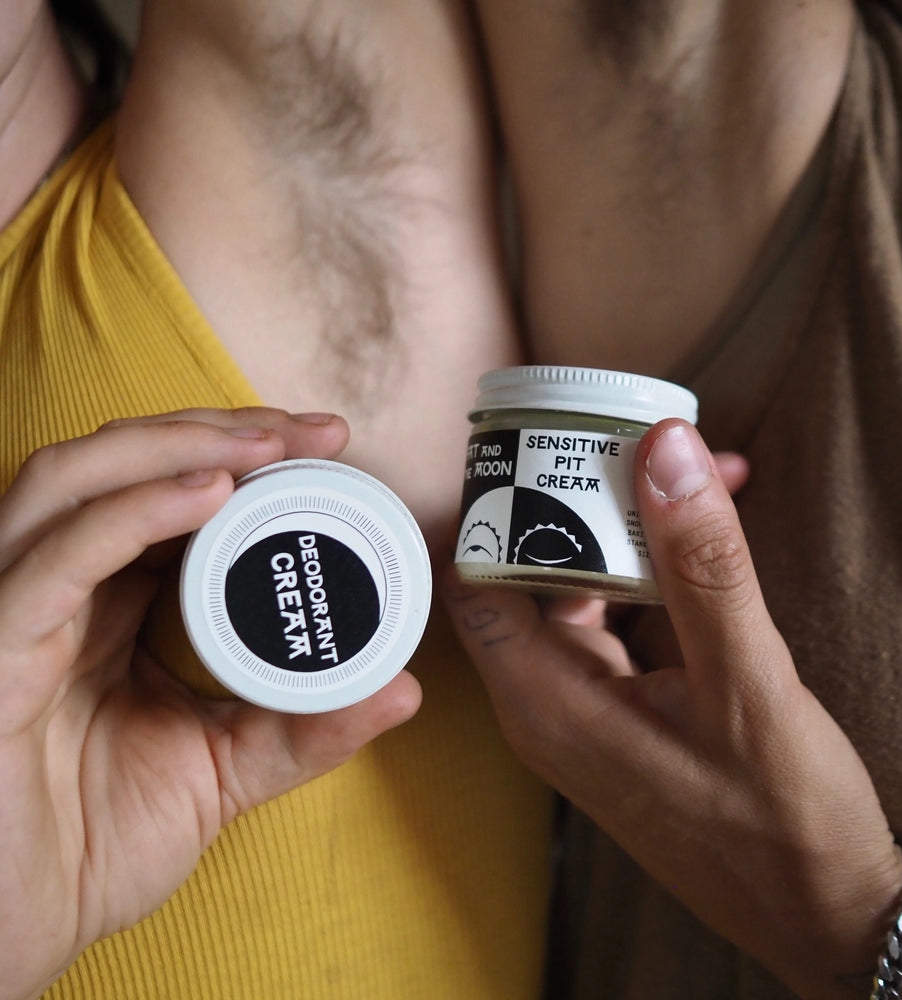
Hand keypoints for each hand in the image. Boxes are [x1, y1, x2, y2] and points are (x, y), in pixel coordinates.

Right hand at [0, 409, 420, 999]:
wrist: (18, 929)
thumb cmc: (98, 844)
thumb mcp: (225, 769)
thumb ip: (305, 728)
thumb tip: (405, 688)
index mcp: (105, 604)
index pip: (166, 495)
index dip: (242, 454)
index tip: (328, 445)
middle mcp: (58, 589)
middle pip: (121, 464)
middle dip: (222, 431)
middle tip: (316, 431)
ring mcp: (15, 609)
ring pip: (73, 481)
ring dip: (176, 445)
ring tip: (268, 445)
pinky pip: (52, 561)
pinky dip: (130, 514)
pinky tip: (209, 493)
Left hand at [443, 419, 901, 999]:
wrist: (824, 910)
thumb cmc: (783, 818)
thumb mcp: (749, 685)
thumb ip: (702, 567)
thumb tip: (663, 451)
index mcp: (545, 701)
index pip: (471, 581)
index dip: (489, 507)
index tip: (529, 438)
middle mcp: (548, 703)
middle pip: (520, 575)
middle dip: (567, 501)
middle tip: (620, 436)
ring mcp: (586, 708)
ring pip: (574, 593)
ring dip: (619, 532)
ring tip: (682, 471)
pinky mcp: (625, 711)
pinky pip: (615, 620)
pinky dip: (648, 573)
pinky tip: (697, 536)